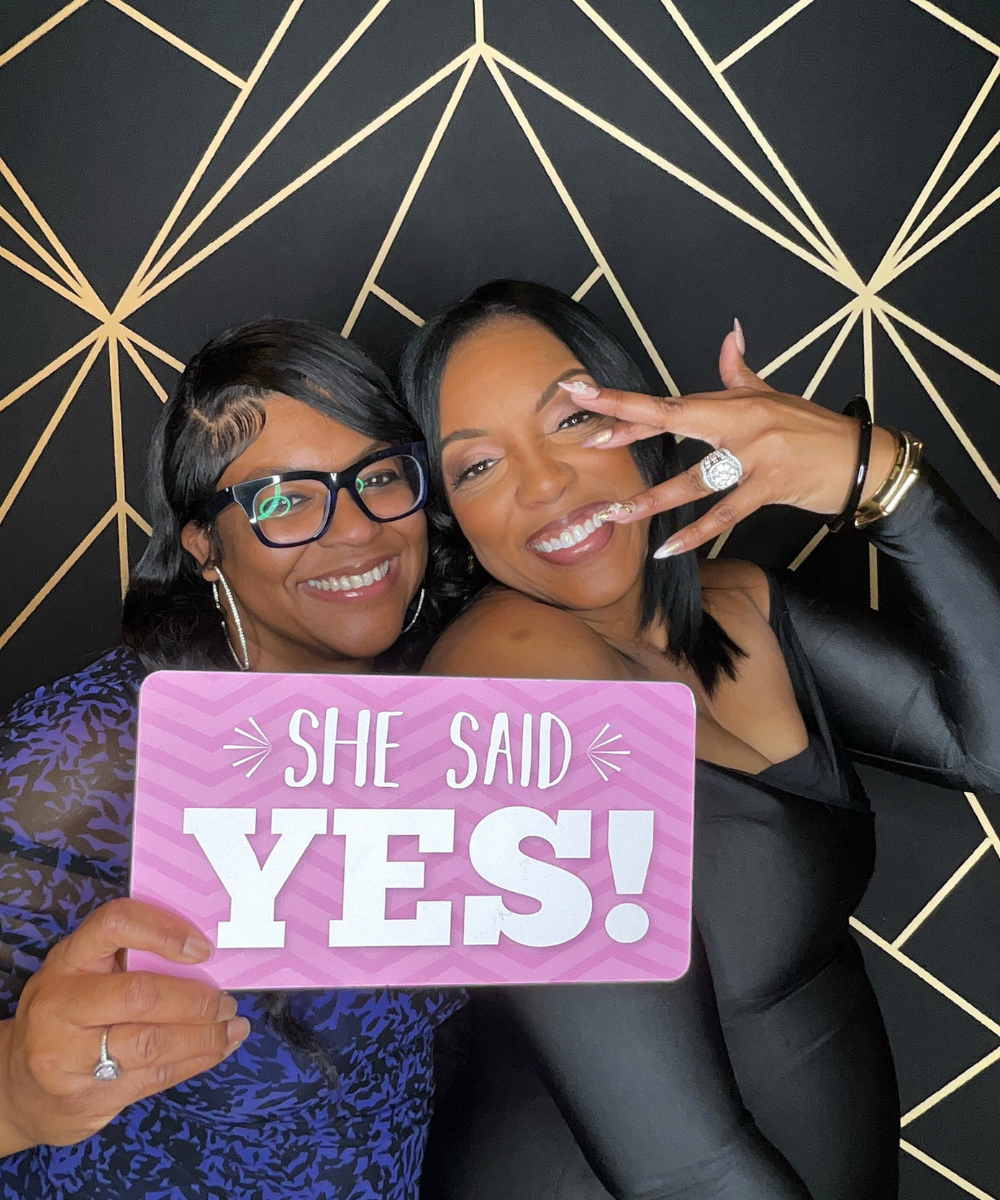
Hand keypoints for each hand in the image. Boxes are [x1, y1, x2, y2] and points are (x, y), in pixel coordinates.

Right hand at [0, 898, 247, 1153]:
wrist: (19, 1088)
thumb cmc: (68, 1015)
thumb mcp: (84, 972)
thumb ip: (130, 958)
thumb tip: (206, 955)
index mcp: (67, 961)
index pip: (115, 925)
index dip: (164, 931)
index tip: (203, 948)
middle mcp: (61, 1006)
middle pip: (140, 995)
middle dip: (194, 999)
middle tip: (225, 1000)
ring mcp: (68, 1058)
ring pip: (151, 1044)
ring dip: (204, 1036)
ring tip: (232, 1026)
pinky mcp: (86, 1099)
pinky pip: (154, 1078)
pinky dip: (197, 1061)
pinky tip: (219, 1049)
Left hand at [560, 327, 896, 555]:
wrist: (861, 457)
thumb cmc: (812, 429)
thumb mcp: (774, 395)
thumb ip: (741, 371)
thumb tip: (730, 335)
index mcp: (732, 403)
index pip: (669, 402)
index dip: (627, 402)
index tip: (586, 394)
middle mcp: (739, 423)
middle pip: (673, 422)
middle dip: (628, 426)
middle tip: (589, 437)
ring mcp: (755, 456)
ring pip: (694, 479)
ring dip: (654, 499)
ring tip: (618, 513)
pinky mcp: (771, 487)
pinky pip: (726, 514)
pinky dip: (696, 534)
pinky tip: (668, 548)